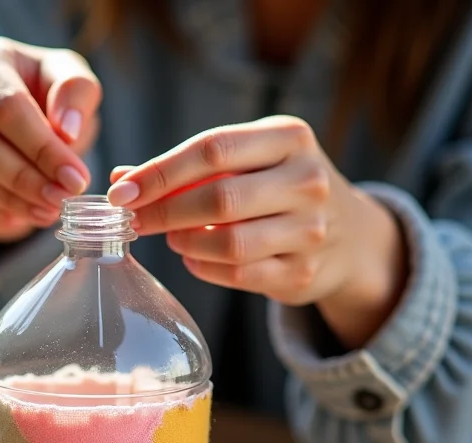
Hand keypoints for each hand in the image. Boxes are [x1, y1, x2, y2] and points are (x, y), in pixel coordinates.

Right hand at [0, 37, 101, 242]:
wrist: (26, 126)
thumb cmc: (51, 100)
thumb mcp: (74, 82)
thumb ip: (76, 92)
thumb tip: (67, 129)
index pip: (6, 107)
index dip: (42, 149)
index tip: (75, 178)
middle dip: (23, 178)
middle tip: (61, 199)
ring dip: (8, 201)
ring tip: (47, 210)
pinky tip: (22, 217)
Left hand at [108, 117, 406, 347]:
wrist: (350, 236)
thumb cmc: (281, 189)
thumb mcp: (250, 161)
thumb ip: (190, 167)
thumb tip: (121, 177)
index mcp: (290, 139)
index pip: (213, 149)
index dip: (160, 172)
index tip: (121, 191)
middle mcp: (307, 181)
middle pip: (219, 198)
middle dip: (164, 212)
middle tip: (134, 221)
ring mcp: (311, 231)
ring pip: (229, 243)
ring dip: (186, 242)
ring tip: (172, 237)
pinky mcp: (302, 273)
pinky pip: (238, 275)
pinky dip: (204, 268)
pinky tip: (193, 258)